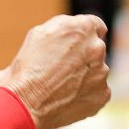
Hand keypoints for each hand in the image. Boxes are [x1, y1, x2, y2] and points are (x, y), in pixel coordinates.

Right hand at [0, 14, 110, 128]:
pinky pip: (97, 91)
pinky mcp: (103, 94)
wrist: (26, 103)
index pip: (96, 26)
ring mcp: (102, 72)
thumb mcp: (40, 33)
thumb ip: (65, 26)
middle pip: (96, 49)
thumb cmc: (29, 67)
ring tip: (61, 86)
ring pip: (97, 71)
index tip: (79, 44)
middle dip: (84, 56)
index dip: (85, 35)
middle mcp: (97, 48)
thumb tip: (77, 27)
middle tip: (63, 68)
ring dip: (85, 75)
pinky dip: (86, 93)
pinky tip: (68, 97)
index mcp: (84, 28)